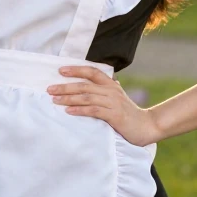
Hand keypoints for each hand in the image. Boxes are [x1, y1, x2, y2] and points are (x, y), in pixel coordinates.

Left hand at [47, 66, 161, 146]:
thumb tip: (88, 84)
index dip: (76, 70)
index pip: (92, 72)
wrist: (147, 126)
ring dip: (69, 98)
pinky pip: (94, 110)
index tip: (60, 70)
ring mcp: (113, 103)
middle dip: (65, 86)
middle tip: (50, 89)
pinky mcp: (114, 115)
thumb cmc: (128, 113)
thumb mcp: (116, 98)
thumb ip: (104, 91)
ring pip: (87, 97)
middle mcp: (111, 91)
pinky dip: (80, 110)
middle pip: (84, 85)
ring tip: (55, 100)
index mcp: (111, 85)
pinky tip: (69, 111)